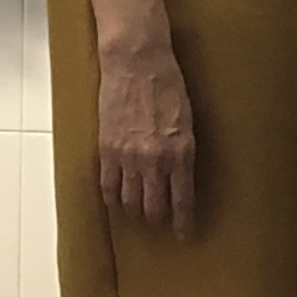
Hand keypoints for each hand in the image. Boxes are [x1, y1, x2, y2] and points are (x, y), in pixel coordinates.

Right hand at [92, 40, 199, 240]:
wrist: (137, 62)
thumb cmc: (168, 84)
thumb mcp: (188, 121)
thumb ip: (184, 152)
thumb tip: (181, 177)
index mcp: (181, 153)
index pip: (183, 201)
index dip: (183, 223)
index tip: (185, 235)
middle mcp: (155, 161)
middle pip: (154, 207)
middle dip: (158, 220)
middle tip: (160, 223)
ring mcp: (129, 157)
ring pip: (130, 201)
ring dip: (135, 211)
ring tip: (139, 212)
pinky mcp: (108, 149)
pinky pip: (108, 186)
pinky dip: (113, 198)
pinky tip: (117, 201)